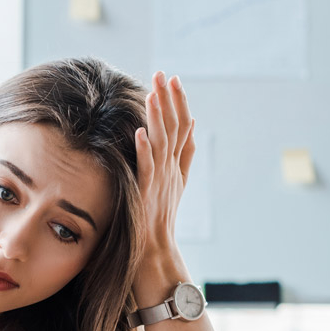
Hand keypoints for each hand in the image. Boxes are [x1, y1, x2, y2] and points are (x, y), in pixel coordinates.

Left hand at [132, 71, 196, 301]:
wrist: (155, 255)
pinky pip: (146, 171)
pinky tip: (139, 133)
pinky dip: (144, 151)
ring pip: (162, 144)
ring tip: (154, 92)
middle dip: (169, 100)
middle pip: (174, 129)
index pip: (181, 128)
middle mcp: (171, 171)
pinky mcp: (147, 197)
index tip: (173, 79)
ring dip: (158, 117)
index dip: (178, 103)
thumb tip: (191, 125)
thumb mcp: (173, 184)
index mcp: (175, 167)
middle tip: (163, 74)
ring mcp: (161, 183)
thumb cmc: (157, 222)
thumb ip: (181, 156)